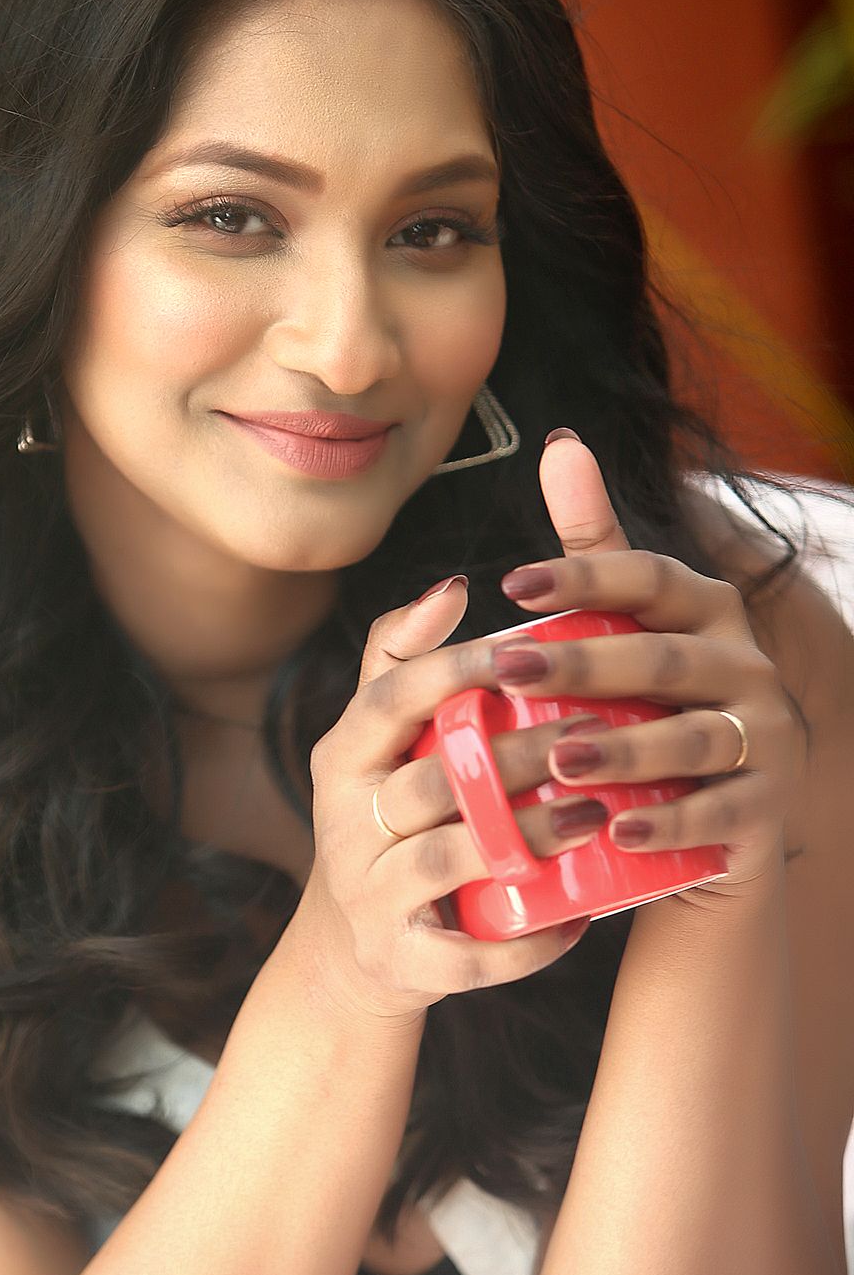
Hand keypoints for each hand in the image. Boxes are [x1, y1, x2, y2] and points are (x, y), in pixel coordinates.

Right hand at [299, 577, 614, 1028]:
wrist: (357, 951)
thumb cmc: (388, 821)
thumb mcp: (375, 745)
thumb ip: (402, 662)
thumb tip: (453, 584)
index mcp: (342, 758)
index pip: (390, 700)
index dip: (454, 670)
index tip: (527, 647)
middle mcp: (344, 822)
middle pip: (433, 779)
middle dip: (516, 753)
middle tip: (595, 728)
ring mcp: (368, 894)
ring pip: (452, 858)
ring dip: (529, 834)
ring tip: (598, 812)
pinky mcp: (400, 960)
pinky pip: (469, 955)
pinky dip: (528, 941)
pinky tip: (582, 918)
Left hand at [495, 429, 804, 896]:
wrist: (721, 816)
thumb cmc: (653, 703)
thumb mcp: (628, 623)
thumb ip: (595, 544)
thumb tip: (561, 442)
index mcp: (707, 611)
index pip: (648, 577)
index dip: (582, 577)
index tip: (509, 582)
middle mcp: (745, 665)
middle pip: (663, 658)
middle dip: (584, 663)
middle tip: (508, 668)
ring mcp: (763, 737)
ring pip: (693, 737)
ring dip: (626, 749)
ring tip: (558, 757)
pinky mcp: (766, 807)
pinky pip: (721, 813)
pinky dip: (672, 824)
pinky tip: (618, 832)